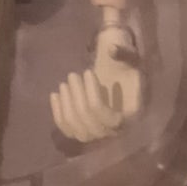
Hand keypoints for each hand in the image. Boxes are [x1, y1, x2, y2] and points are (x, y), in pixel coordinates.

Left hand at [50, 26, 141, 144]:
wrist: (117, 78)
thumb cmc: (126, 68)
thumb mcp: (132, 58)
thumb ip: (126, 53)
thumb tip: (112, 50)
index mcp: (130, 118)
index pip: (107, 117)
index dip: (93, 94)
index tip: (88, 71)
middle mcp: (114, 132)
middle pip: (89, 123)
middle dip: (77, 98)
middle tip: (72, 74)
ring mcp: (96, 135)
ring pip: (76, 129)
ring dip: (66, 105)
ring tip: (63, 83)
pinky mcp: (81, 132)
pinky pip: (66, 130)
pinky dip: (58, 113)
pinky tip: (55, 94)